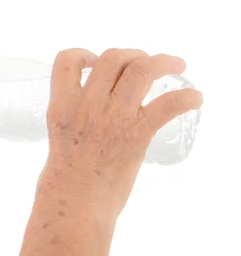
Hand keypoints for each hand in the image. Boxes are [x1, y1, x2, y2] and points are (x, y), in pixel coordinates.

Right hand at [43, 48, 202, 214]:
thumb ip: (76, 114)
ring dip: (164, 62)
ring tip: (176, 64)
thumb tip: (98, 104)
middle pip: (112, 58)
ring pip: (142, 69)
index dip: (83, 53)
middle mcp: (87, 105)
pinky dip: (186, 98)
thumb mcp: (60, 133)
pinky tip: (195, 98)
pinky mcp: (137, 133)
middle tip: (143, 61)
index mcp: (62, 104)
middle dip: (132, 54)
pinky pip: (168, 104)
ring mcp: (113, 117)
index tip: (94, 61)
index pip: (67, 61)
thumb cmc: (66, 175)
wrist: (76, 202)